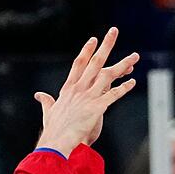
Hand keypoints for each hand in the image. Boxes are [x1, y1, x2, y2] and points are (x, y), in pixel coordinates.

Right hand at [35, 28, 137, 156]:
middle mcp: (78, 89)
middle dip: (106, 46)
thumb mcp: (49, 112)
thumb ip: (46, 101)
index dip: (87, 51)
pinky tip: (133, 82)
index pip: (79, 64)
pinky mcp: (97, 107)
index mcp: (68, 88)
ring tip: (135, 56)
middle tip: (114, 31)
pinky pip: (114, 94)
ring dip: (123, 65)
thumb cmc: (54, 130)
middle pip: (94, 62)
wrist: (55, 142)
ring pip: (108, 75)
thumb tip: (39, 95)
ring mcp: (87, 97)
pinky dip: (124, 88)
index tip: (94, 39)